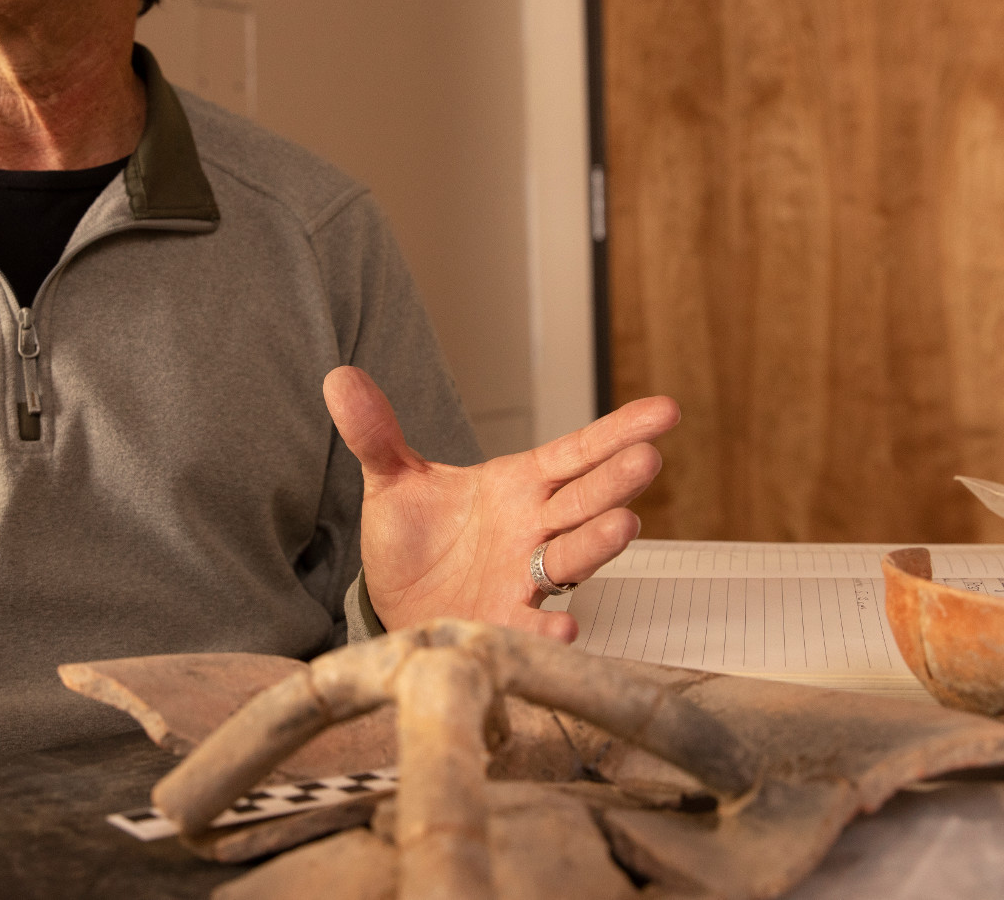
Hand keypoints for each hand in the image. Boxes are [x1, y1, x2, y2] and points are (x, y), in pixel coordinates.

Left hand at [325, 366, 677, 640]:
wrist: (394, 604)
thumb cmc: (414, 539)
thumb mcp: (391, 480)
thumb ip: (375, 433)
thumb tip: (339, 377)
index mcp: (519, 484)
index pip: (577, 452)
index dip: (618, 431)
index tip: (665, 411)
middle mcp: (534, 527)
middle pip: (584, 498)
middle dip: (616, 480)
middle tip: (648, 458)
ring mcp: (526, 576)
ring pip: (573, 555)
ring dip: (599, 542)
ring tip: (625, 525)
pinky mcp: (506, 621)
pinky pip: (534, 622)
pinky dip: (550, 626)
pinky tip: (566, 626)